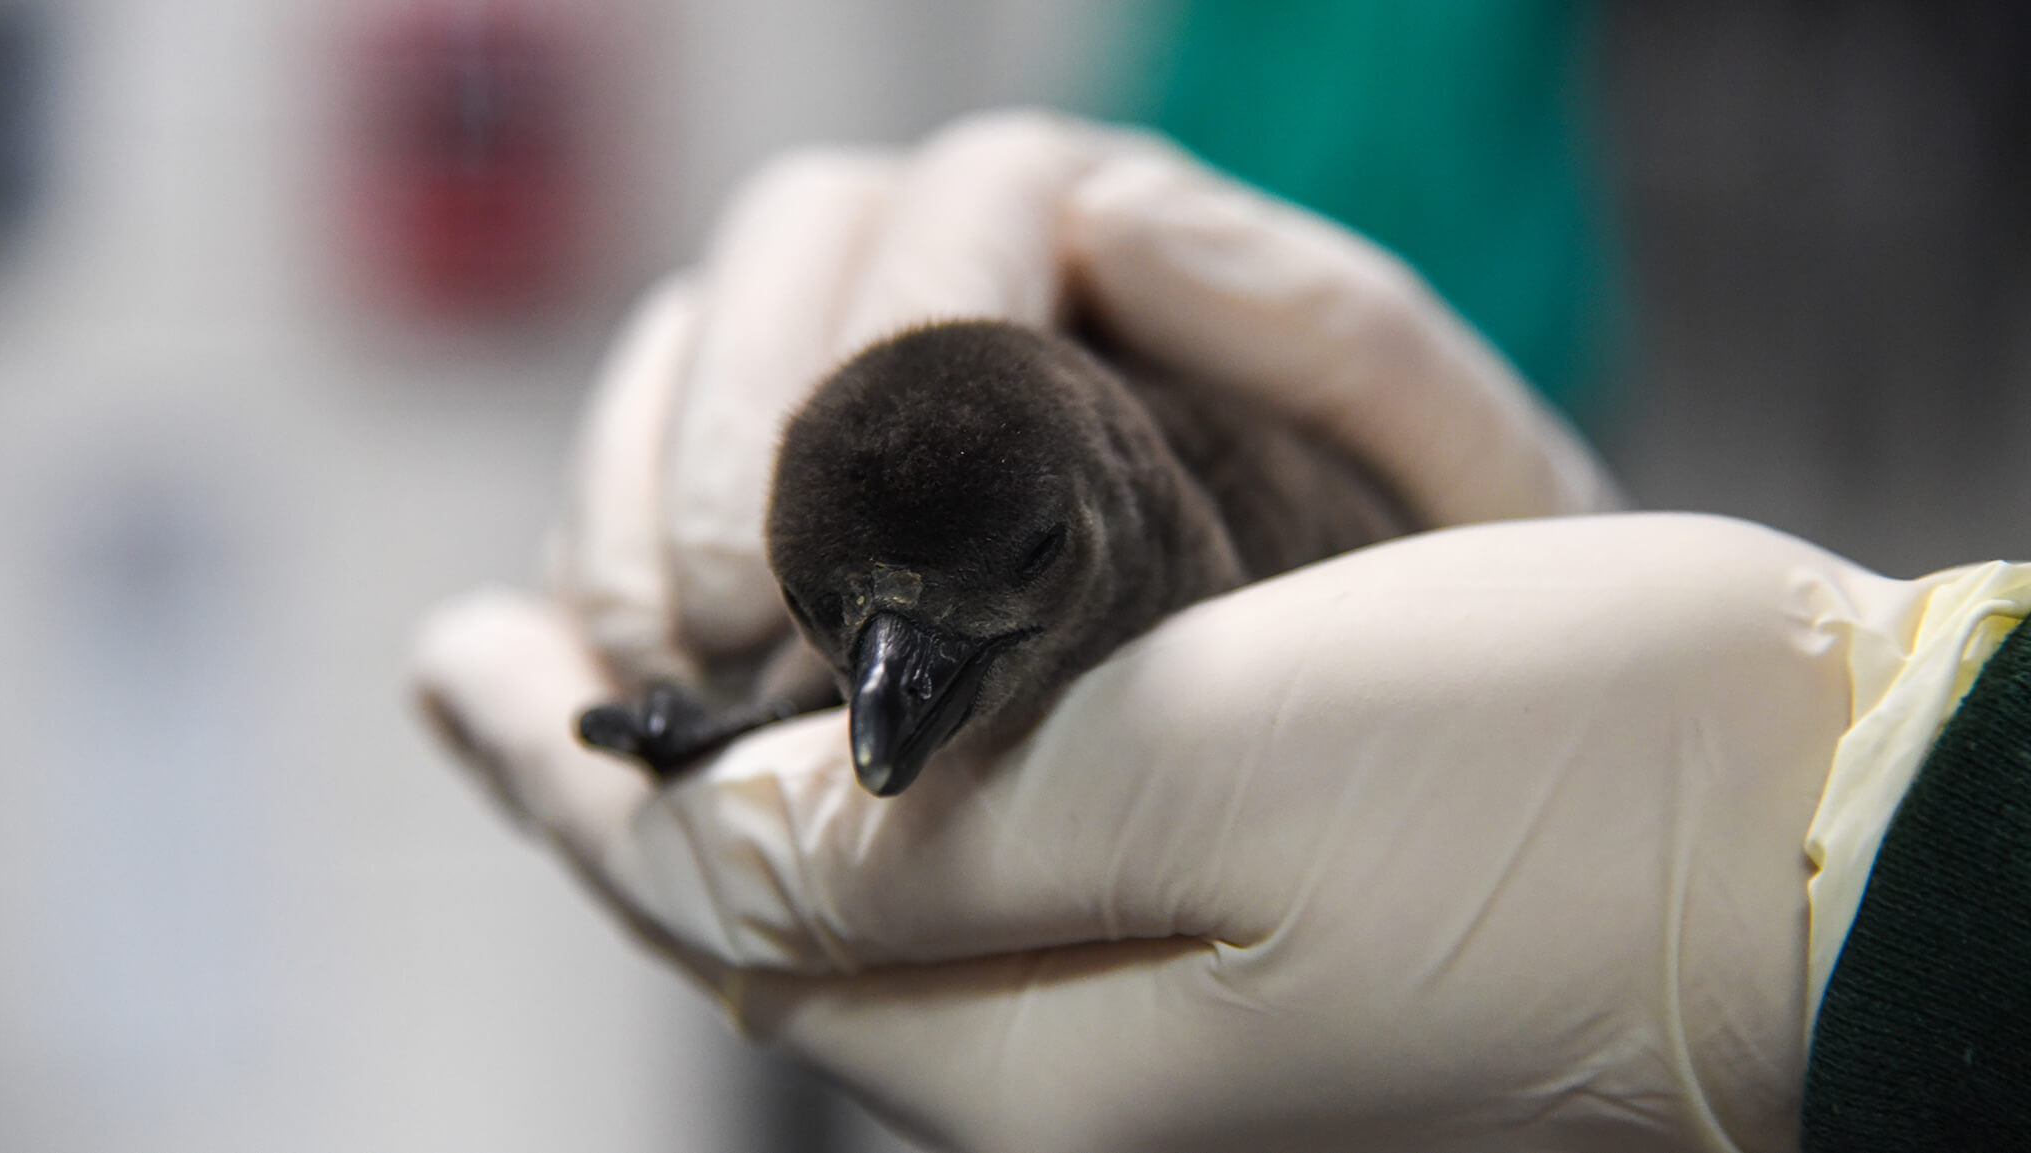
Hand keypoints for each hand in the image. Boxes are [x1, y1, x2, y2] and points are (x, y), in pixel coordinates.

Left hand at [417, 512, 1946, 1151]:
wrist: (1834, 856)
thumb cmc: (1561, 793)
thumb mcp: (1212, 780)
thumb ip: (926, 834)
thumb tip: (711, 821)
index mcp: (1046, 1058)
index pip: (717, 909)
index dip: (561, 780)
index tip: (446, 657)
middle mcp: (1083, 1066)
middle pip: (774, 926)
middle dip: (624, 796)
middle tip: (511, 669)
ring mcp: (1170, 1023)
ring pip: (877, 908)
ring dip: (744, 798)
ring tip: (644, 699)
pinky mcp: (1251, 955)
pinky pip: (995, 887)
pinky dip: (883, 811)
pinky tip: (862, 742)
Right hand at [543, 109, 1620, 697]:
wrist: (1423, 777)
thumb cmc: (1452, 634)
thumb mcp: (1463, 488)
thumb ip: (1334, 337)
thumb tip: (1122, 227)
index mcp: (1128, 249)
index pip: (973, 203)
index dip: (898, 337)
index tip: (883, 533)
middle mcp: (976, 287)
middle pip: (793, 254)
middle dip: (735, 439)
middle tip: (735, 629)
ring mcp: (856, 393)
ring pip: (687, 352)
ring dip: (634, 506)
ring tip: (668, 674)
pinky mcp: (766, 513)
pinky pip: (631, 480)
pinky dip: (595, 571)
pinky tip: (619, 679)